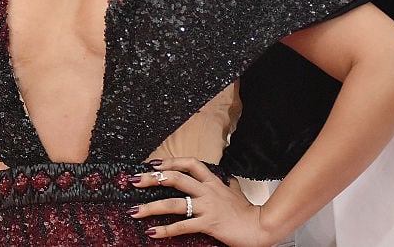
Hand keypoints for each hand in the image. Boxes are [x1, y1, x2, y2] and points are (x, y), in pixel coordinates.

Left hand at [129, 158, 274, 246]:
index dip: (170, 161)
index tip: (153, 164)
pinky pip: (182, 226)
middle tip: (134, 181)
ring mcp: (207, 207)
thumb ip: (228, 185)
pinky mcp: (208, 223)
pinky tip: (152, 232)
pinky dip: (165, 230)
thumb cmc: (248, 212)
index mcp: (213, 182)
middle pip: (176, 178)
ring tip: (134, 211)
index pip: (190, 163)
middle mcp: (208, 191)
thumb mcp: (236, 192)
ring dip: (150, 207)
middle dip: (152, 179)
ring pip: (174, 203)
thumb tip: (227, 180)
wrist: (260, 227)